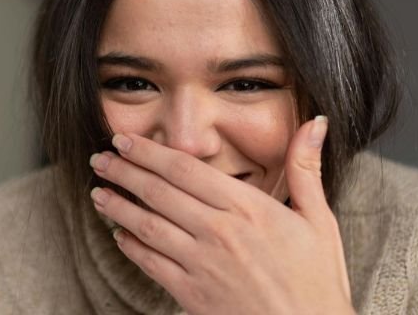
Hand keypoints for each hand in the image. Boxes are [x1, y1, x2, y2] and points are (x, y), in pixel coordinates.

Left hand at [89, 117, 354, 313]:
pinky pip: (151, 264)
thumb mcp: (319, 221)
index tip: (125, 140)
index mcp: (248, 208)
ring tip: (98, 192)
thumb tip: (315, 123)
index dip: (149, 152)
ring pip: (147, 226)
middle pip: (158, 192)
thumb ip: (306, 169)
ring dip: (117, 206)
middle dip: (124, 171)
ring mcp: (202, 264)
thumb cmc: (317, 283)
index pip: (185, 169)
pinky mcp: (192, 295)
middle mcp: (219, 232)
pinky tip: (119, 235)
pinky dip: (131, 247)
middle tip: (100, 158)